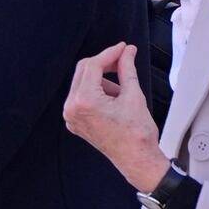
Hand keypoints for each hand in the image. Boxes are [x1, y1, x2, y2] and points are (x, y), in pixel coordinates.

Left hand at [63, 42, 169, 191]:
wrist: (137, 159)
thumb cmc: (136, 134)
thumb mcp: (133, 95)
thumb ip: (127, 68)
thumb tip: (127, 52)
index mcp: (84, 102)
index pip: (93, 65)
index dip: (110, 53)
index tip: (124, 48)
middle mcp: (72, 109)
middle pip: (84, 71)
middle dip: (104, 64)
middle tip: (124, 59)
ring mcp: (72, 117)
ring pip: (83, 83)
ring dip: (102, 79)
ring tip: (122, 90)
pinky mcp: (76, 122)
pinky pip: (82, 97)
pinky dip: (97, 92)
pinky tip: (114, 99)